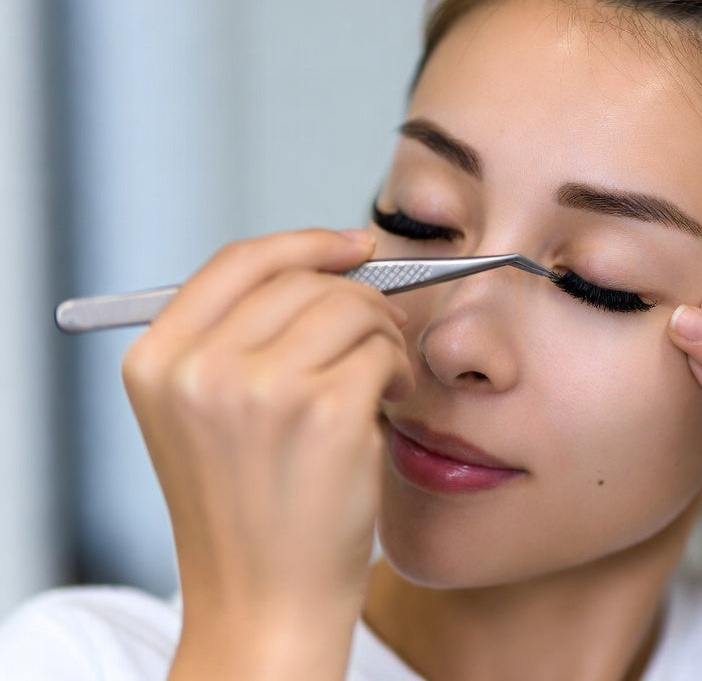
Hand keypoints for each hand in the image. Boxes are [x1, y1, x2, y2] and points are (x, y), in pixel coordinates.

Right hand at [121, 229, 413, 680]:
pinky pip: (383, 351)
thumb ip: (236, 338)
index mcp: (159, 361)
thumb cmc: (250, 511)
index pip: (240, 262)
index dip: (305, 243)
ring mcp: (261, 389)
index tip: (353, 245)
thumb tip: (324, 263)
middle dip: (356, 299)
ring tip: (381, 378)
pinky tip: (389, 403)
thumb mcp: (205, 415)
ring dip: (383, 335)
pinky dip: (399, 369)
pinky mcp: (325, 412)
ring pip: (352, 308)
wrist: (266, 602)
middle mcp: (200, 369)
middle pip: (304, 280)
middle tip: (377, 337)